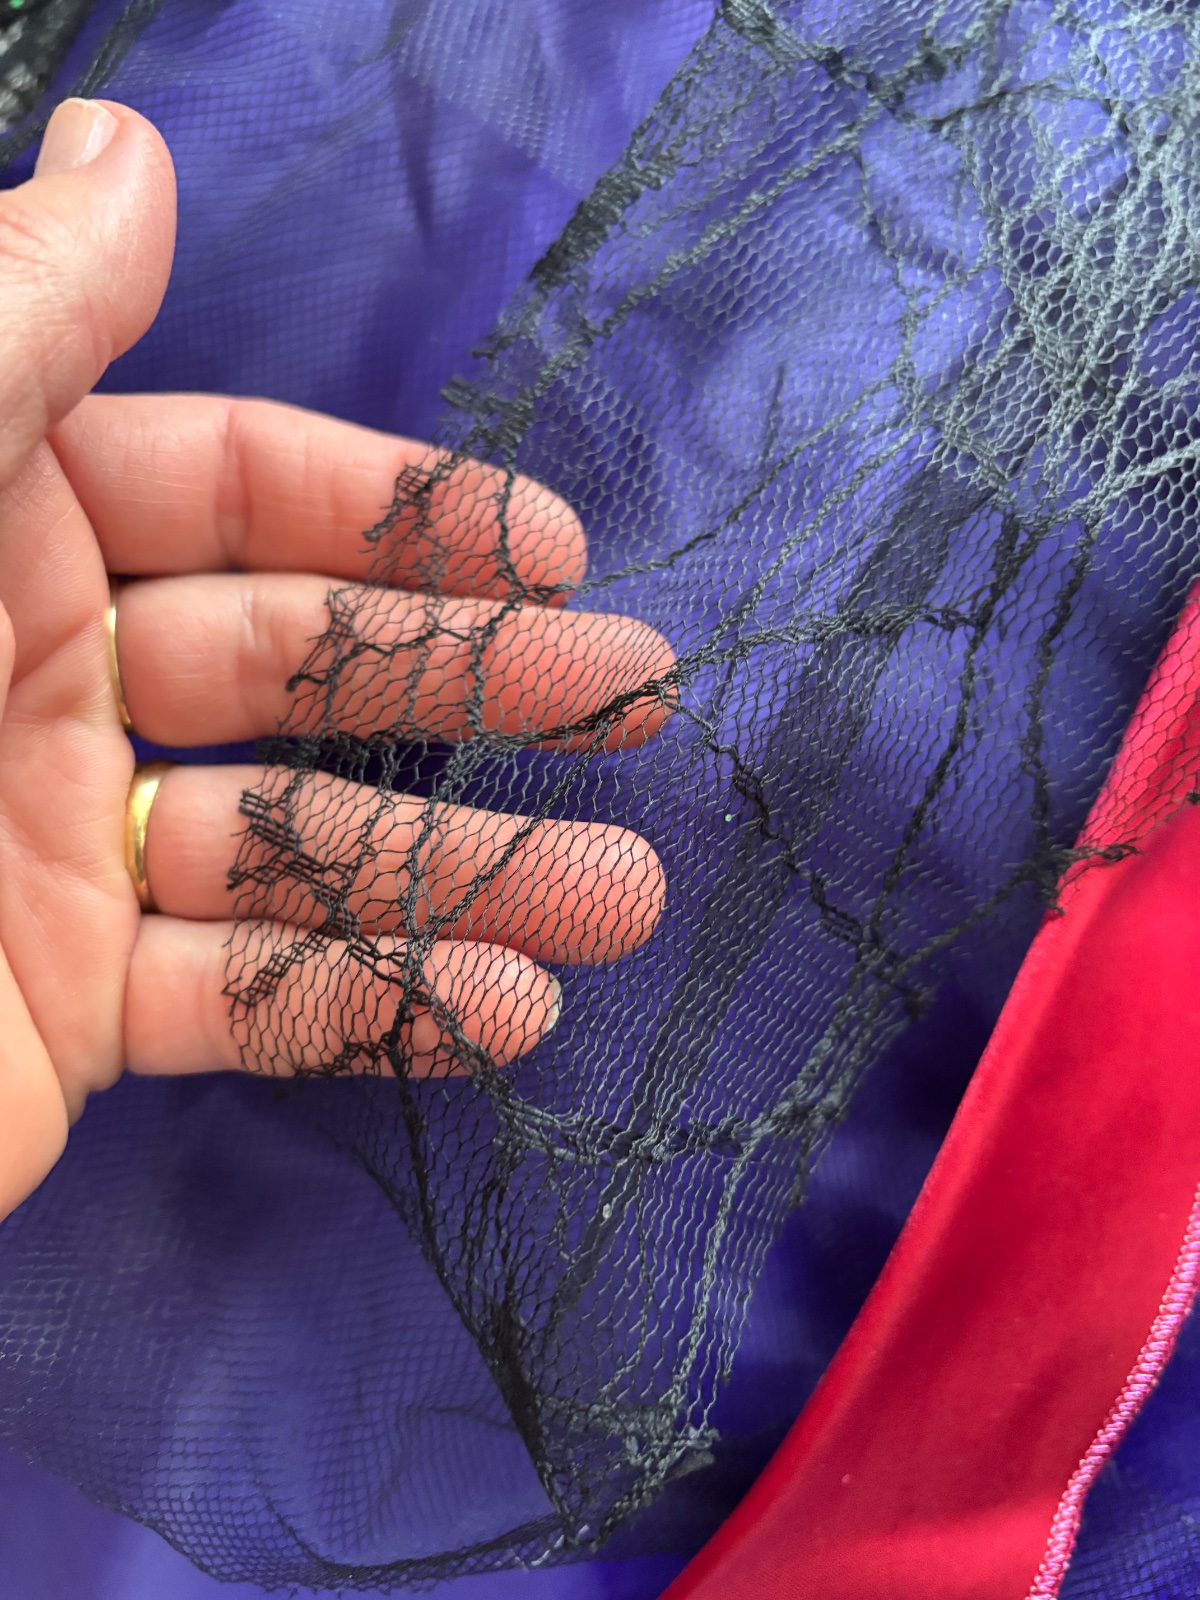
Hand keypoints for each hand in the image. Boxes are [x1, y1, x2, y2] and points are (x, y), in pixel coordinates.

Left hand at [0, 100, 670, 1222]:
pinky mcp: (64, 1025)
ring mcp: (57, 867)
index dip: (401, 513)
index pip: (232, 498)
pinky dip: (380, 1012)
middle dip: (484, 687)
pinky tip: (513, 1016)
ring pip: (304, 852)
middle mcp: (38, 690)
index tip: (561, 547)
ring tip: (624, 899)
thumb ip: (11, 320)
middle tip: (642, 702)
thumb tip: (125, 153)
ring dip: (473, 876)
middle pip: (306, 673)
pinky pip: (248, 1008)